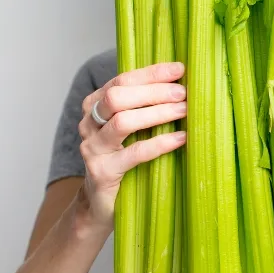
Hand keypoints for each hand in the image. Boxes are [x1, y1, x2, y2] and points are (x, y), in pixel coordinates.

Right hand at [77, 62, 187, 228]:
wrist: (101, 203)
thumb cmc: (123, 158)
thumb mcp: (130, 128)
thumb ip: (144, 106)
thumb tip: (180, 83)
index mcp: (95, 106)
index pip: (122, 80)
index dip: (151, 73)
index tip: (179, 69)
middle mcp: (89, 124)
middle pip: (117, 97)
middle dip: (153, 92)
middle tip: (183, 93)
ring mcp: (92, 148)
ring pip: (123, 122)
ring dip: (157, 114)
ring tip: (184, 111)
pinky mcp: (102, 172)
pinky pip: (134, 153)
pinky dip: (160, 143)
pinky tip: (180, 138)